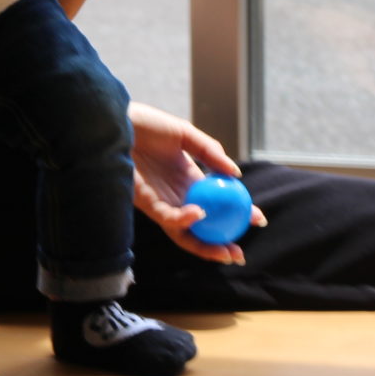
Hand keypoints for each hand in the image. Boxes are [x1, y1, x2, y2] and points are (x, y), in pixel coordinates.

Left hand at [128, 102, 265, 265]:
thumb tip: (235, 174)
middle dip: (220, 245)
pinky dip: (184, 220)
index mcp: (189, 179)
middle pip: (201, 228)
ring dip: (204, 246)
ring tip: (225, 251)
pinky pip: (167, 218)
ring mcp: (161, 201)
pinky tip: (199, 214)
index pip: (217, 203)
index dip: (236, 214)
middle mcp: (176, 195)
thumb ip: (211, 152)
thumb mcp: (185, 135)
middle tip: (240, 253)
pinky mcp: (145, 203)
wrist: (117, 121)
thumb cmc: (148, 125)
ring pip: (184, 233)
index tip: (257, 219)